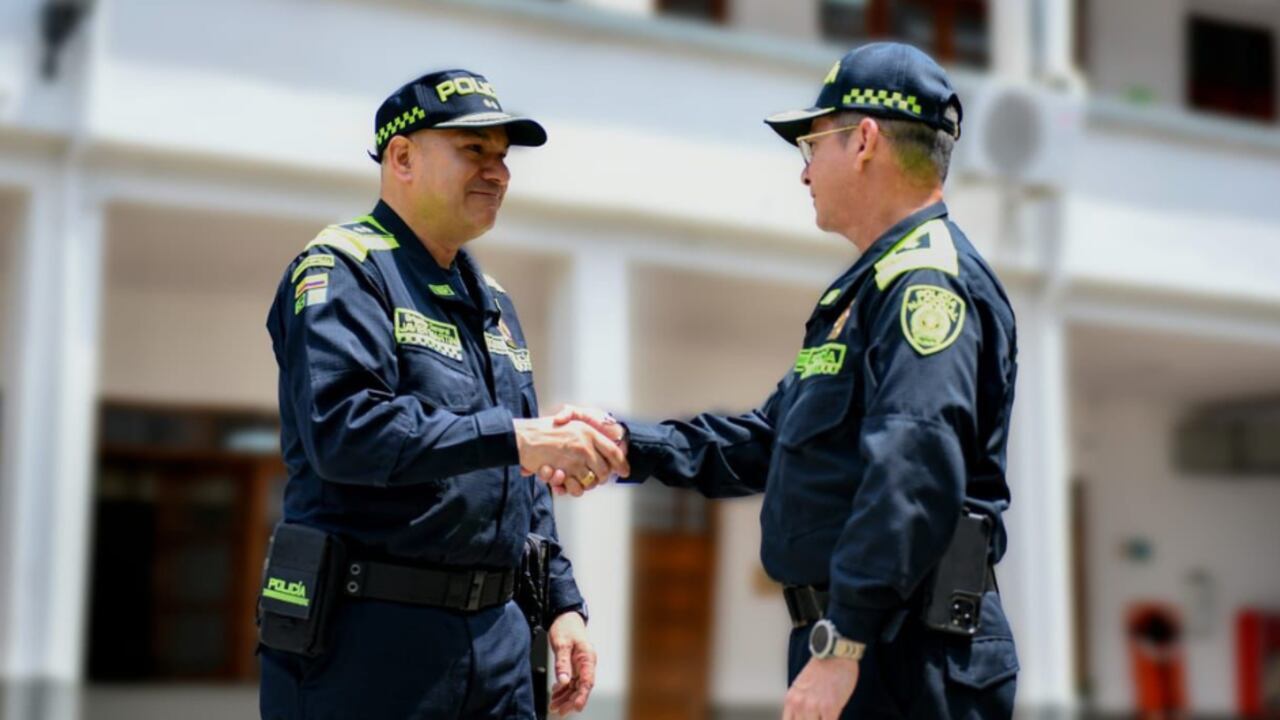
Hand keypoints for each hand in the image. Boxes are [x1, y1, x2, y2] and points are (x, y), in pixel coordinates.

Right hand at [514, 416, 628, 489]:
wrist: (523, 436)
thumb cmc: (544, 430)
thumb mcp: (569, 422)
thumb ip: (586, 436)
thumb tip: (605, 446)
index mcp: (588, 431)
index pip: (613, 451)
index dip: (622, 464)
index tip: (625, 472)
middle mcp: (585, 445)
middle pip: (605, 471)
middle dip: (600, 478)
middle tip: (593, 479)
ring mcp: (576, 459)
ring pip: (592, 482)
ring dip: (584, 484)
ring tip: (572, 478)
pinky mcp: (565, 471)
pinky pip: (577, 487)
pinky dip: (571, 488)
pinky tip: (563, 481)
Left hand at [548, 610, 595, 715]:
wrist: (565, 616)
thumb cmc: (566, 627)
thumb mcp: (562, 644)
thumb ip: (563, 663)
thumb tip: (563, 681)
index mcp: (587, 658)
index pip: (587, 681)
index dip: (583, 696)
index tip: (576, 707)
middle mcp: (586, 663)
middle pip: (581, 687)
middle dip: (571, 701)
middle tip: (559, 711)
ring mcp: (580, 665)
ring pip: (575, 686)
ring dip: (565, 697)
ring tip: (553, 706)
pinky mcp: (574, 665)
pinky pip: (570, 681)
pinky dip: (562, 689)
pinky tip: (554, 695)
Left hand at [782, 657, 858, 719]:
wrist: (835, 653)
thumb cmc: (822, 668)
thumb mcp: (802, 687)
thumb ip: (801, 704)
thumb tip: (804, 718)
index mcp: (791, 699)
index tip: (807, 719)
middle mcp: (799, 704)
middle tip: (818, 716)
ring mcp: (814, 706)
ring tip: (827, 715)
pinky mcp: (830, 707)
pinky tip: (835, 715)